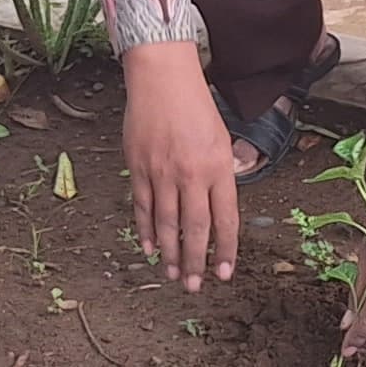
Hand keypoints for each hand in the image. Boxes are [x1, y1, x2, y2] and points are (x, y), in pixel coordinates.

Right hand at [120, 46, 237, 294]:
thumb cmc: (196, 107)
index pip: (225, 220)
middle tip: (193, 286)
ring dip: (170, 254)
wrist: (163, 79)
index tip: (224, 273)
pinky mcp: (140, 168)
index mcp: (218, 168)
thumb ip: (222, 176)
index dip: (225, 250)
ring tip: (173, 276)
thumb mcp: (222, 140)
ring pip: (167, 224)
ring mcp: (163, 173)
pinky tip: (151, 249)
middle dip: (195, 262)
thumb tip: (219, 210)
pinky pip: (143, 207)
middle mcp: (191, 174)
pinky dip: (147, 231)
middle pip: (195, 229)